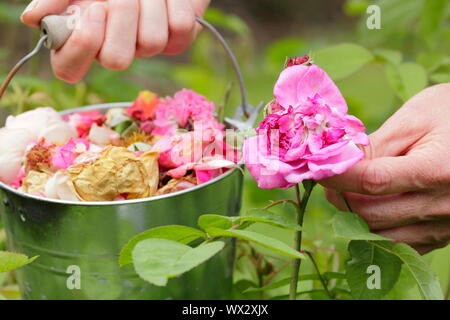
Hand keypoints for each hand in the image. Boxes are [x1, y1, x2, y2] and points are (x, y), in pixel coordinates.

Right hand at [21, 0, 209, 82]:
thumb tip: (32, 19)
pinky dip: (172, 2)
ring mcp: (147, 47)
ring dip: (149, 5)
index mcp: (85, 37)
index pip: (69, 68)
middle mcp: (116, 48)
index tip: (93, 9)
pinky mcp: (178, 39)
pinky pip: (178, 29)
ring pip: (151, 43)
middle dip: (121, 18)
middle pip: (116, 61)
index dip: (80, 48)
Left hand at [321, 83, 449, 253]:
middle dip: (339, 196)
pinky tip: (368, 206)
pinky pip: (397, 244)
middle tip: (327, 179)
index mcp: (438, 170)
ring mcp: (445, 226)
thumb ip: (377, 145)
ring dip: (352, 215)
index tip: (314, 167)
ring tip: (345, 192)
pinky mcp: (443, 237)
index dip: (337, 176)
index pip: (373, 181)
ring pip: (379, 234)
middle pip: (371, 213)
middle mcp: (444, 205)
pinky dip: (374, 228)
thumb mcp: (417, 118)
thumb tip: (338, 163)